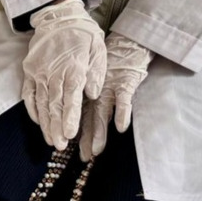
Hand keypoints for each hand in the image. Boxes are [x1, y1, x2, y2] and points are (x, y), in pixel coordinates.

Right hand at [21, 0, 105, 150]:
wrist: (57, 14)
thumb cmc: (82, 33)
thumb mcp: (98, 47)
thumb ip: (96, 71)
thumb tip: (93, 93)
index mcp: (74, 67)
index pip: (71, 97)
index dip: (70, 117)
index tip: (70, 134)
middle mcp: (54, 72)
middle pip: (55, 104)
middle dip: (56, 127)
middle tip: (59, 145)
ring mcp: (39, 73)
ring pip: (42, 102)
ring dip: (45, 123)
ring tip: (50, 140)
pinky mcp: (29, 71)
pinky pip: (28, 93)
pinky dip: (32, 108)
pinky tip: (37, 121)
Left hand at [79, 33, 152, 161]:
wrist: (128, 42)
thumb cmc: (111, 65)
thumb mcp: (96, 81)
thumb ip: (90, 99)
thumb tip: (82, 123)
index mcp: (88, 94)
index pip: (81, 118)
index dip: (77, 135)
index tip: (73, 153)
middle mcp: (97, 93)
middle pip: (89, 119)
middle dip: (85, 139)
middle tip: (82, 157)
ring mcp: (110, 88)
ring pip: (103, 113)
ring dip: (99, 132)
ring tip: (96, 150)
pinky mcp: (126, 82)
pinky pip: (124, 99)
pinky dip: (122, 112)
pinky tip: (121, 127)